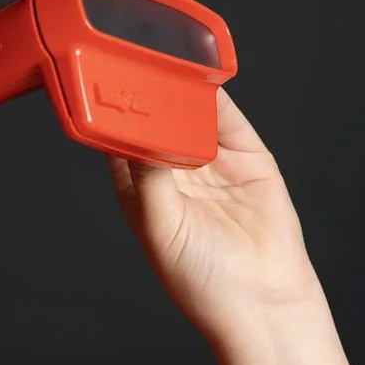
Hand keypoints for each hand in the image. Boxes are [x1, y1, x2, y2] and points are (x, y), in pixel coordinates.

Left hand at [106, 86, 322, 348]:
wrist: (263, 300)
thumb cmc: (203, 280)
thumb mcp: (161, 227)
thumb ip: (148, 178)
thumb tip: (133, 134)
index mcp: (143, 197)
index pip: (120, 147)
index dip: (112, 120)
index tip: (101, 92)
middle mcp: (175, 178)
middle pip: (156, 126)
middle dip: (145, 100)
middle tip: (133, 66)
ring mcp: (212, 166)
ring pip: (191, 118)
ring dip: (180, 95)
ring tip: (165, 64)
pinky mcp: (247, 160)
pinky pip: (229, 122)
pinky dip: (216, 99)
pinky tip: (204, 79)